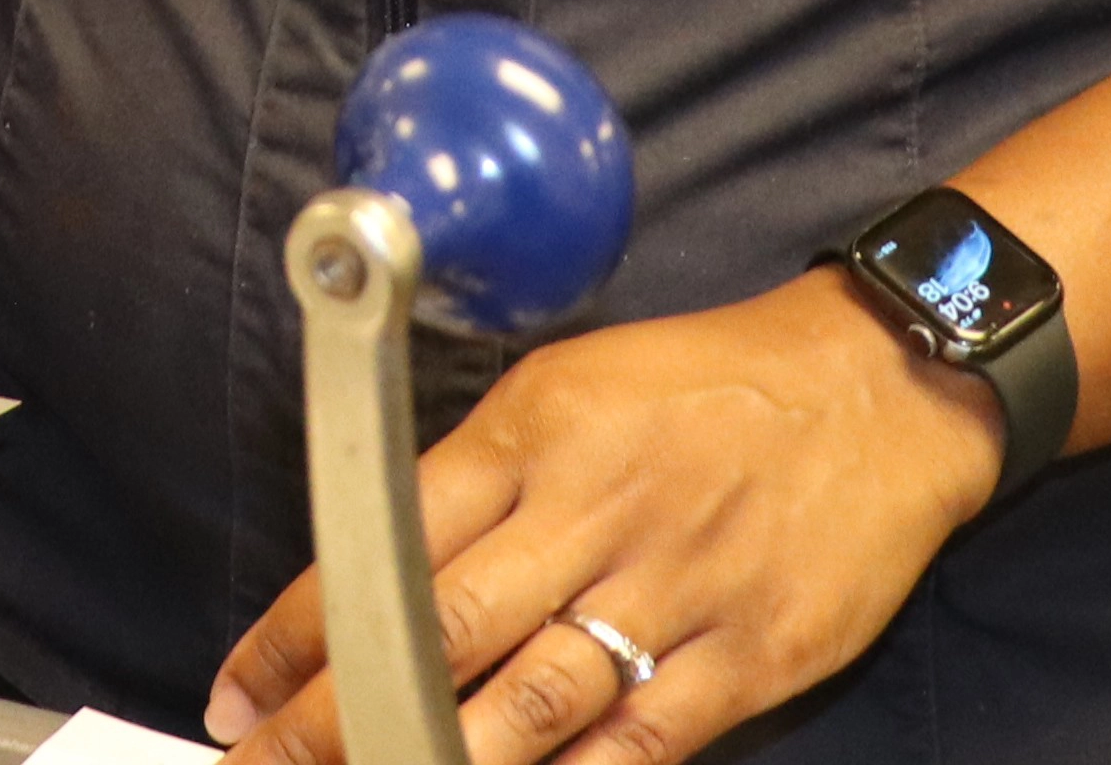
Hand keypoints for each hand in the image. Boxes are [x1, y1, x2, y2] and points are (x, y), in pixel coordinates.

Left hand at [208, 273, 1005, 764]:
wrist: (871, 391)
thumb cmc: (703, 386)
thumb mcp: (569, 384)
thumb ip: (481, 475)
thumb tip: (382, 561)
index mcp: (532, 432)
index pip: (383, 535)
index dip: (301, 626)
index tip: (239, 690)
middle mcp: (588, 511)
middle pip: (434, 632)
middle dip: (336, 717)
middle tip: (265, 764)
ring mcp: (668, 590)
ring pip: (525, 707)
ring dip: (432, 761)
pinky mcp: (745, 658)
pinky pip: (639, 746)